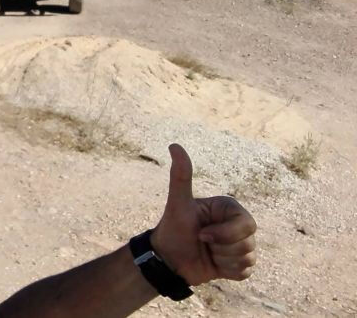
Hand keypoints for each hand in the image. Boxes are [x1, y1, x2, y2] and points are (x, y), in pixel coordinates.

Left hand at [150, 144, 257, 284]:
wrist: (169, 260)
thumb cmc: (173, 229)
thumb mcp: (178, 203)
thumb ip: (180, 176)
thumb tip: (174, 145)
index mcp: (229, 208)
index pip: (247, 225)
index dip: (224, 234)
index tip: (202, 234)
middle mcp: (238, 224)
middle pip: (249, 243)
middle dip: (223, 248)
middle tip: (203, 242)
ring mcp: (241, 244)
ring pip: (248, 258)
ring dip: (223, 260)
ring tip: (207, 252)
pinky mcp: (239, 263)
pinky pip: (245, 272)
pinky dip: (228, 272)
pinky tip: (214, 264)